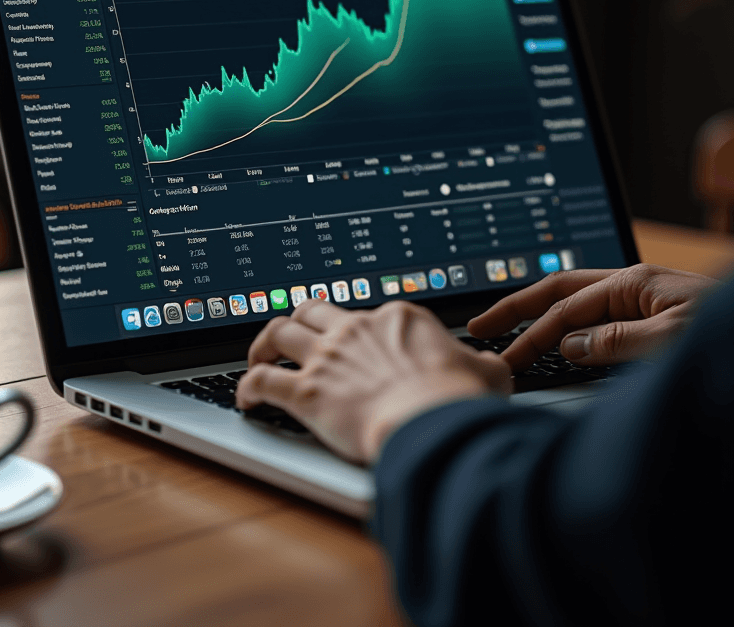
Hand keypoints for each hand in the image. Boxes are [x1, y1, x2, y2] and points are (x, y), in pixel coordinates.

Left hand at [235, 299, 510, 464]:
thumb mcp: (487, 372)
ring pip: (279, 332)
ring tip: (258, 356)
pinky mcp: (306, 393)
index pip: (363, 314)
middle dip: (297, 320)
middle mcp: (354, 330)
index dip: (353, 329)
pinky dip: (249, 386)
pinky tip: (246, 398)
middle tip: (291, 336)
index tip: (350, 344)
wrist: (435, 423)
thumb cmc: (460, 400)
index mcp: (394, 319)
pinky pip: (264, 381)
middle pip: (311, 311)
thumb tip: (487, 366)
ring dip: (263, 343)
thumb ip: (479, 363)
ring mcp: (327, 358)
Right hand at [467, 263, 718, 370]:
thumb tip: (569, 344)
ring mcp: (644, 296)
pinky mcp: (654, 312)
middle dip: (517, 306)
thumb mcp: (673, 342)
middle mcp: (635, 284)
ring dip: (539, 310)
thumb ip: (617, 341)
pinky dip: (567, 320)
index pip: (567, 310)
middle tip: (480, 324)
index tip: (504, 357)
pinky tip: (559, 331)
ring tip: (506, 324)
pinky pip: (597, 311)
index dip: (531, 334)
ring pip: (577, 296)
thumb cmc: (728, 335)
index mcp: (635, 284)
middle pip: (559, 288)